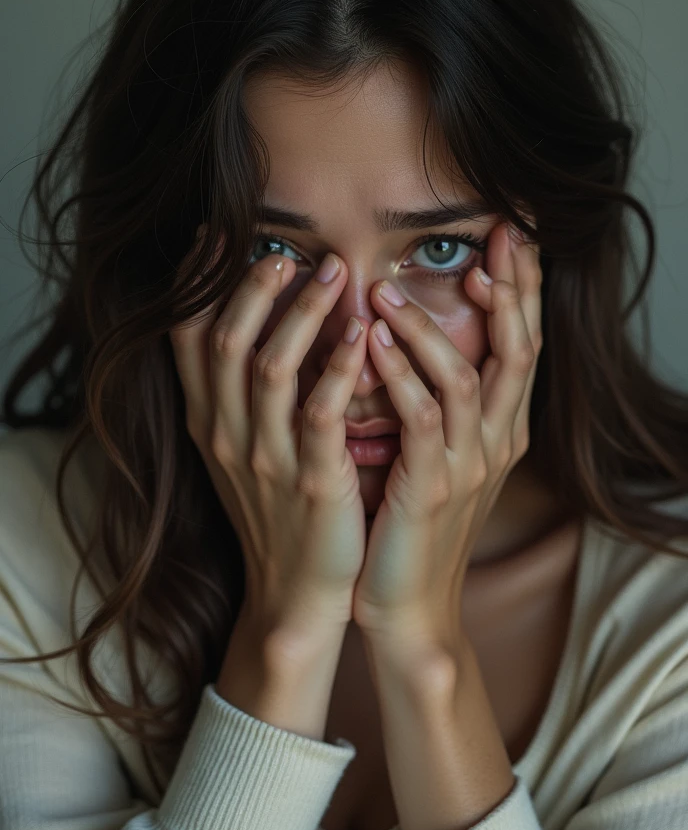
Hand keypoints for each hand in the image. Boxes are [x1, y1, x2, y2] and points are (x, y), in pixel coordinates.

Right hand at [168, 229, 371, 653]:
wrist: (296, 593)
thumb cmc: (278, 513)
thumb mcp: (244, 451)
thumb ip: (242, 393)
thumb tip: (254, 322)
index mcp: (209, 422)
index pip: (187, 339)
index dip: (197, 284)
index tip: (216, 236)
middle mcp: (227, 434)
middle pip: (224, 340)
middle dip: (252, 285)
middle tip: (286, 248)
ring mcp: (266, 458)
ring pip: (269, 367)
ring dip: (301, 313)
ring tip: (333, 272)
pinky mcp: (311, 481)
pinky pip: (319, 414)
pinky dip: (337, 369)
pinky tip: (362, 334)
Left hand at [351, 221, 542, 655]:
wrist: (408, 603)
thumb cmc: (413, 522)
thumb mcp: (438, 454)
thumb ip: (437, 399)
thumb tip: (415, 335)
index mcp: (501, 429)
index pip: (523, 345)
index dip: (522, 290)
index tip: (509, 237)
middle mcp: (497, 441)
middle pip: (518, 350)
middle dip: (510, 289)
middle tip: (497, 236)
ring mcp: (469, 466)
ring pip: (464, 378)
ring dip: (427, 328)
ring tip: (387, 289)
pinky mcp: (430, 488)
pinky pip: (420, 420)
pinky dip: (398, 376)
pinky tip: (372, 343)